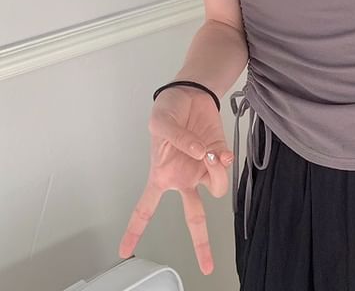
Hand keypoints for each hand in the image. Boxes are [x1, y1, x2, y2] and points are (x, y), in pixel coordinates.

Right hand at [118, 85, 234, 274]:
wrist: (191, 93)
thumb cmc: (169, 110)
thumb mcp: (161, 123)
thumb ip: (178, 141)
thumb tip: (200, 155)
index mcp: (162, 176)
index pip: (145, 209)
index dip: (134, 230)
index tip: (125, 250)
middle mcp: (184, 178)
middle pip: (193, 218)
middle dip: (201, 243)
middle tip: (207, 265)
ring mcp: (203, 168)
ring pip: (216, 188)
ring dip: (215, 173)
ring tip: (207, 152)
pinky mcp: (220, 154)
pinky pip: (226, 167)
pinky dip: (224, 160)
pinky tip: (218, 149)